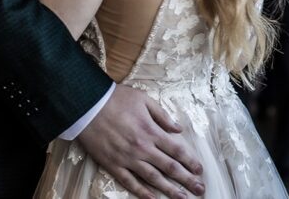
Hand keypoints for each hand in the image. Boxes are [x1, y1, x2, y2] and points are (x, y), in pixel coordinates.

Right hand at [79, 84, 203, 198]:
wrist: (88, 106)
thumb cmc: (116, 99)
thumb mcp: (144, 99)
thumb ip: (162, 116)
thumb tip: (178, 129)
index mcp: (151, 131)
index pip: (176, 150)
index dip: (190, 162)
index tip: (200, 171)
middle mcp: (143, 148)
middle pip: (169, 168)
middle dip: (186, 180)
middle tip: (200, 190)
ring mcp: (128, 159)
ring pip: (153, 179)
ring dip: (169, 190)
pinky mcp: (113, 165)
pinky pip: (130, 182)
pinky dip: (142, 192)